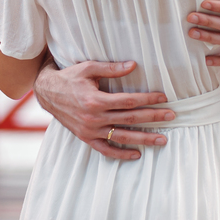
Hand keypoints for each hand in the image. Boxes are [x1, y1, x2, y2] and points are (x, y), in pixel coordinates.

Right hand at [33, 60, 175, 159]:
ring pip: (122, 137)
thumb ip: (111, 68)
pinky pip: (105, 150)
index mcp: (95, 100)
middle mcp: (93, 118)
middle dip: (153, 117)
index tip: (163, 97)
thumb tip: (133, 65)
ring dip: (144, 139)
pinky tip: (136, 154)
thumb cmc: (69, 77)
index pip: (128, 101)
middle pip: (130, 119)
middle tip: (172, 116)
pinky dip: (121, 153)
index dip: (148, 99)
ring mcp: (90, 131)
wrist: (47, 93)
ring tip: (162, 140)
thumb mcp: (88, 68)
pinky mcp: (85, 138)